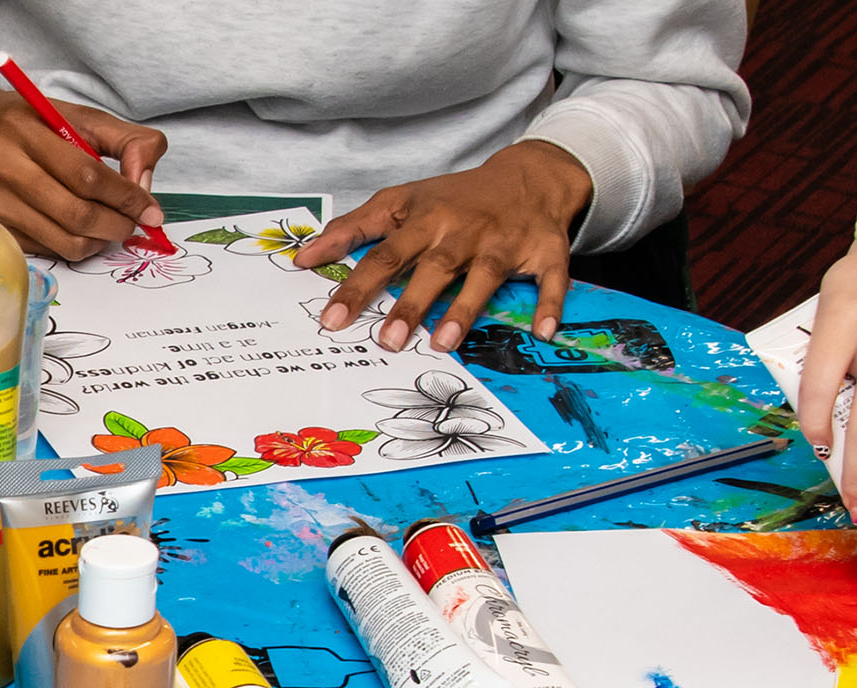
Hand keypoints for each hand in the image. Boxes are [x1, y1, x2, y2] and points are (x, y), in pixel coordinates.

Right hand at [0, 73, 163, 260]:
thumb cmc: (29, 122)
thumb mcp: (79, 116)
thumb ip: (125, 141)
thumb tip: (144, 186)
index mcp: (27, 129)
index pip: (87, 175)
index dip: (126, 197)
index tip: (150, 210)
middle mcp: (4, 164)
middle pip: (75, 212)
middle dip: (116, 224)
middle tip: (132, 224)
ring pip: (61, 238)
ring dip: (97, 241)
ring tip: (110, 228)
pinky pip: (44, 248)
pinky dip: (72, 246)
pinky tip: (80, 232)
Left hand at [296, 143, 594, 354]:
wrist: (527, 175)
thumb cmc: (455, 198)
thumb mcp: (401, 201)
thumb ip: (353, 228)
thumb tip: (305, 257)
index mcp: (425, 218)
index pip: (384, 253)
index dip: (357, 285)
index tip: (331, 318)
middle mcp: (463, 229)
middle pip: (433, 266)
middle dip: (410, 303)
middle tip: (386, 340)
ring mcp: (505, 240)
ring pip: (484, 274)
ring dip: (465, 307)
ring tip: (443, 342)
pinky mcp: (545, 250)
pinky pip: (551, 279)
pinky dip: (550, 303)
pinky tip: (543, 331)